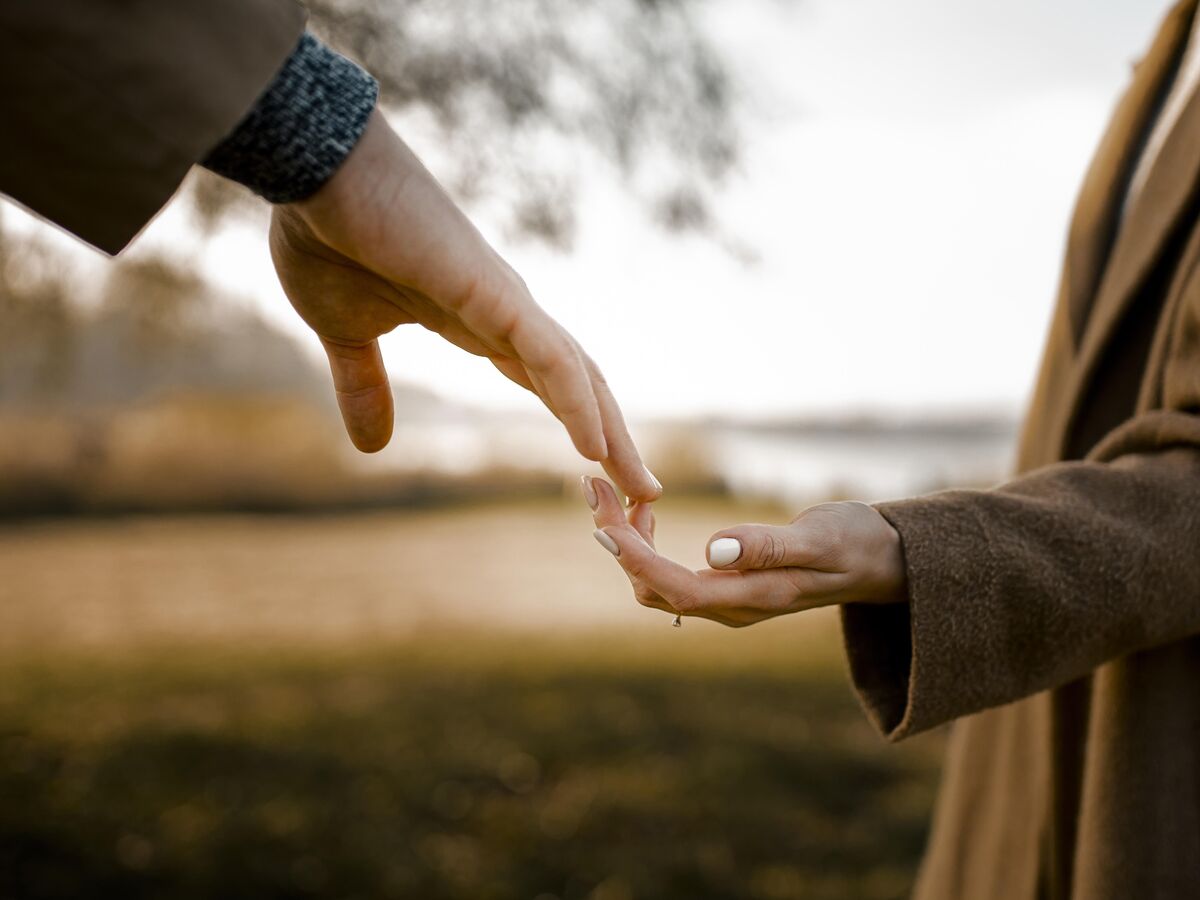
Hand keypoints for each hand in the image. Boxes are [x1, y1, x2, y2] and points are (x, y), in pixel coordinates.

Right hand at [268, 109, 661, 501]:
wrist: (313, 167)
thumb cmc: (328, 235)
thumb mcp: (346, 335)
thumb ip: (366, 386)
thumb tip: (373, 447)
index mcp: (478, 322)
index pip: (547, 381)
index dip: (578, 423)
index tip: (601, 471)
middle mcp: (505, 313)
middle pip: (578, 383)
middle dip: (614, 437)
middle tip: (645, 490)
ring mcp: (503, 300)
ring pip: (576, 374)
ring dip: (611, 430)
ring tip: (641, 483)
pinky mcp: (490, 290)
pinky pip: (546, 355)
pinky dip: (574, 401)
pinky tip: (595, 446)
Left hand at [583, 476, 906, 626]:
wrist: (882, 560)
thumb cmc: (856, 543)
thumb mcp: (820, 538)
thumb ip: (769, 546)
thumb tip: (713, 550)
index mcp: (752, 598)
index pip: (675, 588)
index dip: (635, 559)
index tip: (603, 523)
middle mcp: (732, 607)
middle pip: (652, 587)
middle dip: (617, 542)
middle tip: (594, 487)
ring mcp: (727, 600)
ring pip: (656, 581)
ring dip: (627, 542)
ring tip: (612, 494)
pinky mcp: (726, 586)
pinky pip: (670, 572)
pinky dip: (646, 542)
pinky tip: (644, 509)